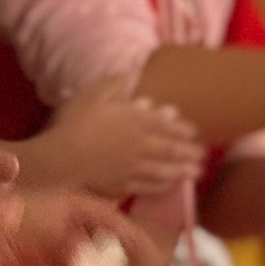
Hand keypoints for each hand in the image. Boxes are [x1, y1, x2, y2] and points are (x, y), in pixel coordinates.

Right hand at [34, 79, 205, 198]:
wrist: (60, 160)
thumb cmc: (75, 123)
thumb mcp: (93, 94)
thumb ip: (113, 85)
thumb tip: (127, 79)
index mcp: (134, 121)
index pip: (165, 125)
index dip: (181, 129)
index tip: (195, 131)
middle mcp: (139, 145)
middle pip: (170, 149)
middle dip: (189, 152)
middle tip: (204, 155)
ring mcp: (132, 168)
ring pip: (164, 169)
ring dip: (182, 170)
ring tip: (196, 172)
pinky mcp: (122, 186)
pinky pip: (148, 186)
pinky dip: (162, 186)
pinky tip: (169, 185)